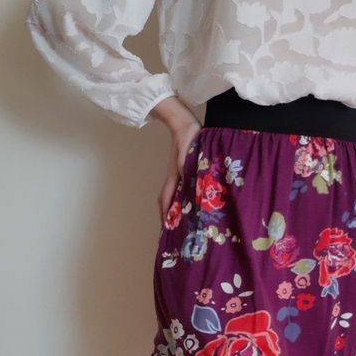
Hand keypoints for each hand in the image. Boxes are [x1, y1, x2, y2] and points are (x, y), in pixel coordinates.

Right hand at [151, 96, 200, 223]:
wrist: (186, 126)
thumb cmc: (188, 142)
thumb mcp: (189, 160)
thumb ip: (189, 176)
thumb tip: (190, 194)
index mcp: (173, 178)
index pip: (166, 201)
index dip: (165, 215)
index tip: (166, 229)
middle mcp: (174, 178)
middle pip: (167, 200)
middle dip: (168, 215)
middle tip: (172, 229)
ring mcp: (178, 174)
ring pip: (175, 195)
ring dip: (176, 207)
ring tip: (180, 220)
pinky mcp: (185, 170)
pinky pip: (182, 188)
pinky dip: (184, 197)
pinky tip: (190, 202)